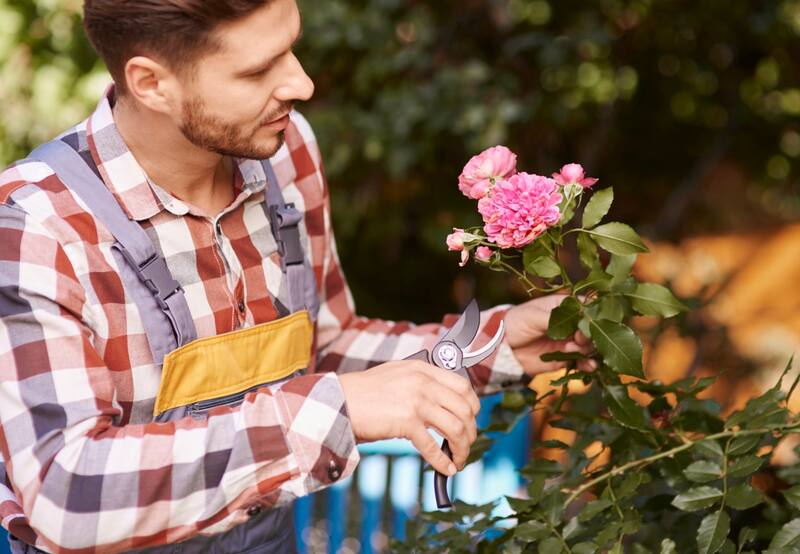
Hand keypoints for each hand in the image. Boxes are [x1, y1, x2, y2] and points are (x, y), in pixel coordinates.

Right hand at [339, 361, 479, 475]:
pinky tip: (446, 469)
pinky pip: (433, 446)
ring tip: (458, 459)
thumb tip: (444, 403)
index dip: (473, 405)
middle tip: (466, 444)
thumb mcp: (397, 375)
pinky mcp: (406, 422)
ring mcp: (416, 401)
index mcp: (422, 368)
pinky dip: (443, 461)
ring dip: (461, 448)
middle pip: (464, 409)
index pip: (462, 385)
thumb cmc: (365, 393)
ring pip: (455, 428)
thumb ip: (421, 382)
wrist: (339, 402)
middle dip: (470, 431)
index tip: (471, 419)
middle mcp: (422, 382)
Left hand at [504, 295, 594, 375]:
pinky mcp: (566, 358)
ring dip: (587, 350)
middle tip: (578, 339)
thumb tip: (578, 321)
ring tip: (572, 351)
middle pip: (591, 328)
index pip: (586, 307)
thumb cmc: (516, 322)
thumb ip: (555, 319)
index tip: (587, 323)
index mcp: (564, 306)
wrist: (502, 347)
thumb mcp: (534, 316)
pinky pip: (582, 362)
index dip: (591, 315)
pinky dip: (588, 365)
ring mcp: (569, 341)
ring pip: (589, 346)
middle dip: (589, 335)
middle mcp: (570, 324)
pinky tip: (588, 367)